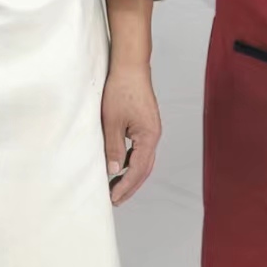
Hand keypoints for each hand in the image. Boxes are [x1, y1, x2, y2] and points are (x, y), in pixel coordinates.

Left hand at [102, 63, 160, 205]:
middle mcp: (154, 136)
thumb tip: (113, 171)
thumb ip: (114, 148)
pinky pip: (140, 150)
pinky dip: (131, 162)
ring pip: (143, 160)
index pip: (138, 169)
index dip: (125, 186)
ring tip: (115, 187)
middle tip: (115, 200)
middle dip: (130, 186)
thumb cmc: (121, 90)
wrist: (130, 67)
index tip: (113, 198)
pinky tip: (119, 166)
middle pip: (145, 169)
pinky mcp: (146, 125)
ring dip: (131, 175)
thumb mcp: (112, 122)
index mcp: (149, 136)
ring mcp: (151, 130)